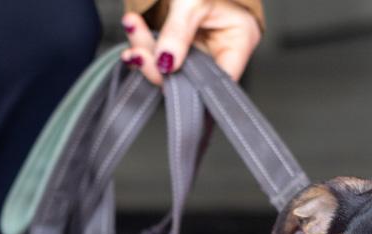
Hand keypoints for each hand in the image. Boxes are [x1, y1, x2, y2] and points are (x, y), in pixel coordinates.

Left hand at [121, 0, 261, 83]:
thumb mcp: (194, 0)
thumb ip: (179, 34)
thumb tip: (166, 64)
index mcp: (239, 41)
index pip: (216, 81)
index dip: (190, 86)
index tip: (164, 71)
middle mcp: (220, 50)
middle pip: (188, 77)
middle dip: (158, 64)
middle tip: (137, 49)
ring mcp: (200, 48)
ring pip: (170, 67)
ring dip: (145, 50)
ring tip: (132, 26)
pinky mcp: (181, 43)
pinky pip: (161, 53)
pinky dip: (144, 42)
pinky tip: (134, 28)